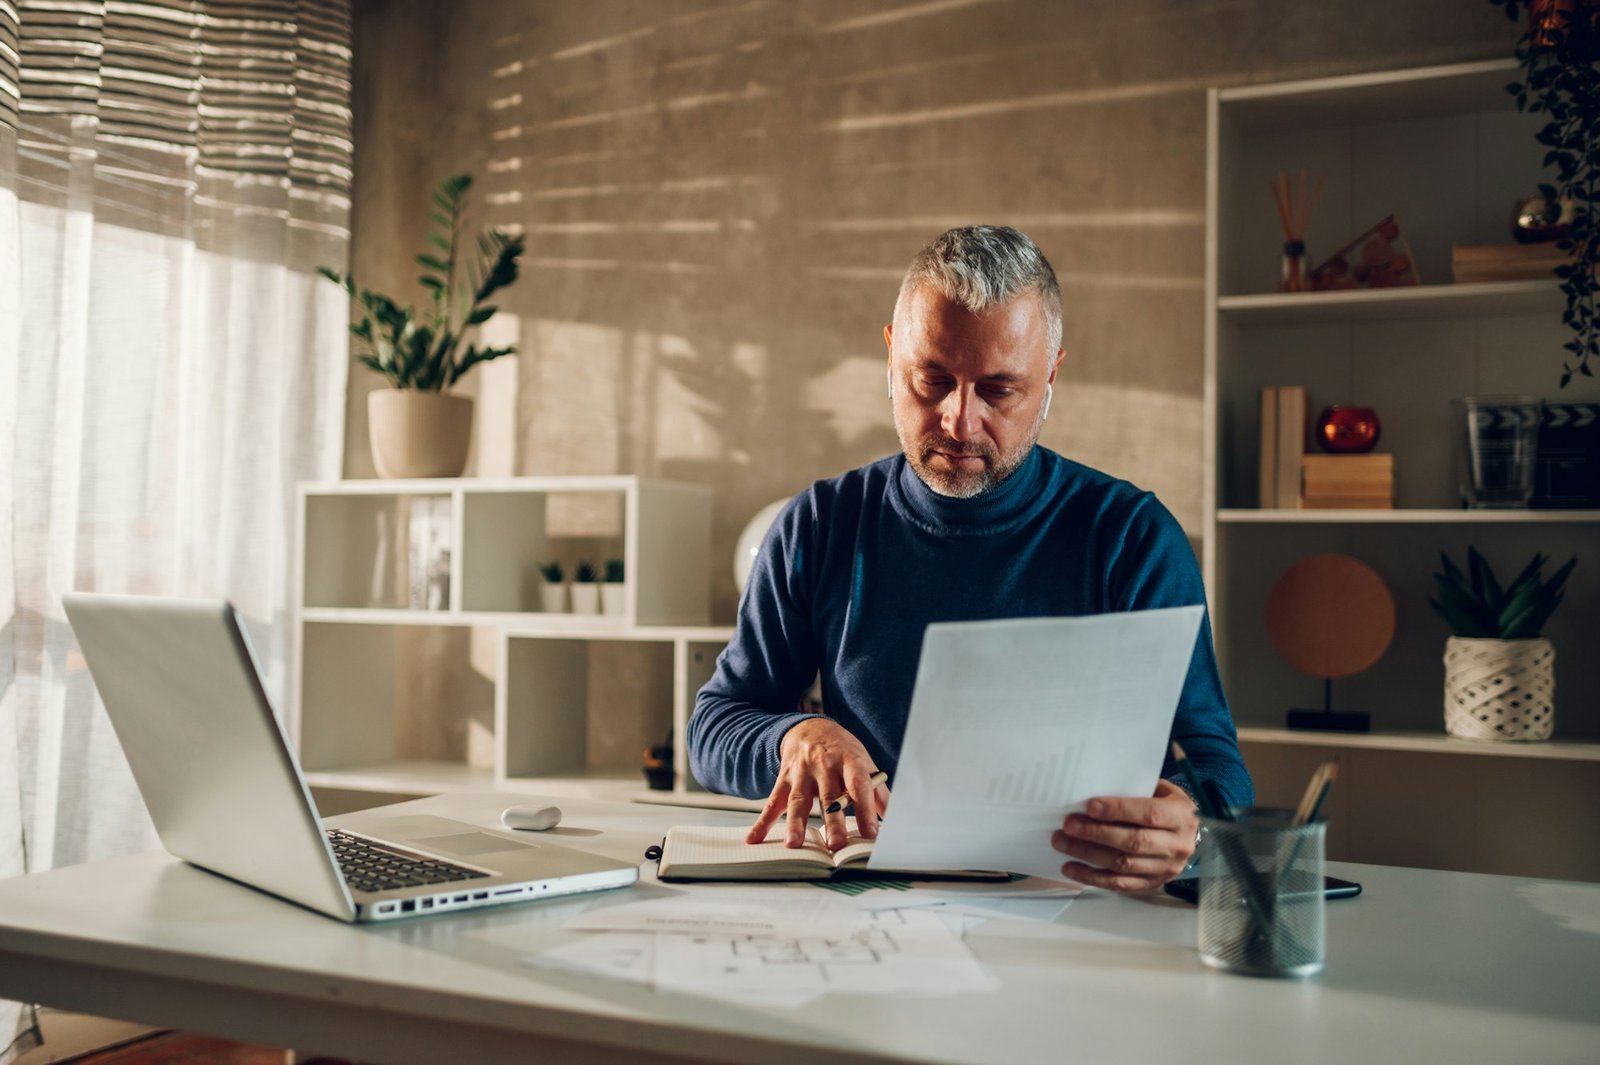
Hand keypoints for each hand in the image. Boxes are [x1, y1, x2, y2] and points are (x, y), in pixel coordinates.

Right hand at [747, 718, 887, 850]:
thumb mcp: (863, 762)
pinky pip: (772, 802)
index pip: (859, 785)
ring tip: (794, 844)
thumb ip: (878, 791)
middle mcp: (824, 765)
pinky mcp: (783, 780)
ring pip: (798, 800)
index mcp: (848, 760)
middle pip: (829, 795)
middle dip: (832, 821)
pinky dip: (762, 822)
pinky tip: (755, 838)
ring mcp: (801, 772)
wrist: (810, 728)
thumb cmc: (841, 750)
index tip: (871, 832)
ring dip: (795, 823)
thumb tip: (892, 817)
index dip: (866, 808)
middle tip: (836, 844)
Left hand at [1051, 779, 1197, 891]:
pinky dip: (1092, 877)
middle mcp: (1177, 845)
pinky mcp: (1152, 884)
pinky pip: (1119, 884)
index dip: (1119, 810)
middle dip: (1097, 833)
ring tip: (1062, 843)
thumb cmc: (1166, 805)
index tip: (1090, 806)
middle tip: (1068, 825)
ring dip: (1088, 854)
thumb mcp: (1161, 789)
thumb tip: (1095, 787)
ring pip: (1123, 864)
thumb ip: (1135, 789)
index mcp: (1181, 816)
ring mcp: (1165, 869)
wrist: (1189, 834)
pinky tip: (1070, 867)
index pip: (1150, 814)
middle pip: (1134, 842)